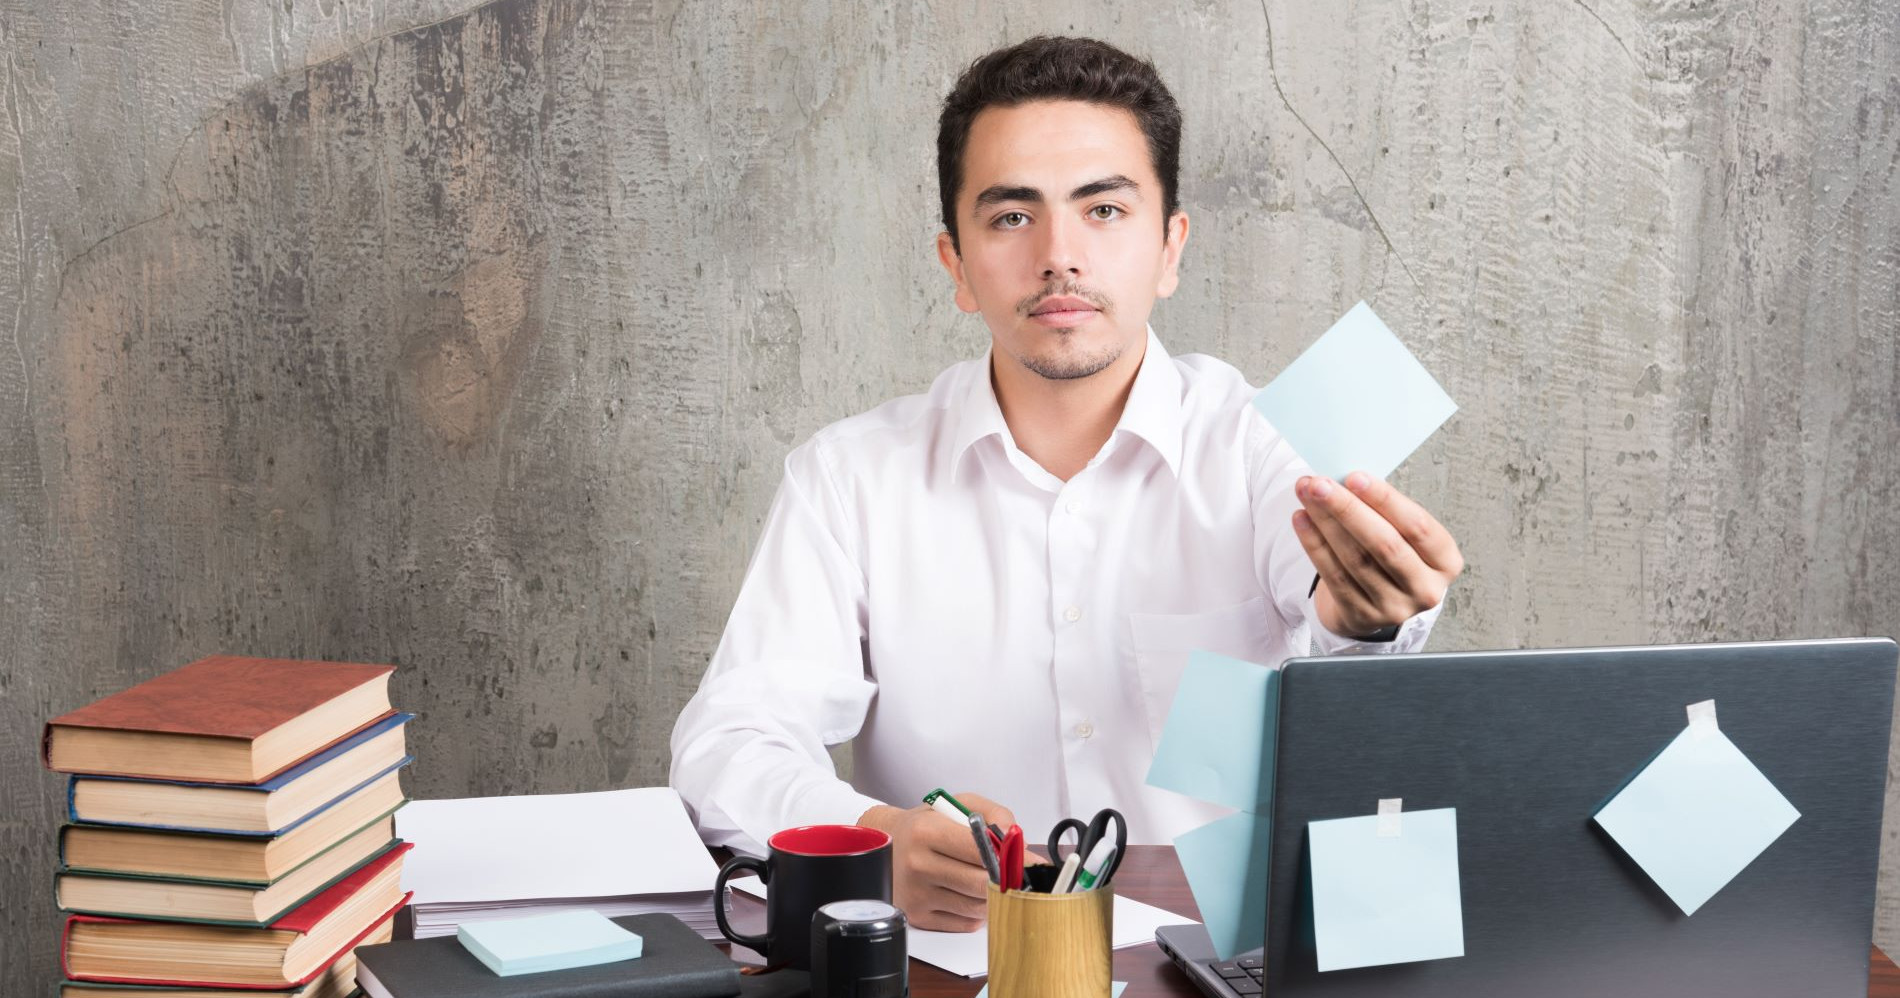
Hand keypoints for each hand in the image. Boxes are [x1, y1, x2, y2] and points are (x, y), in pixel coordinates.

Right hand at [858, 793, 1016, 931]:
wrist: (887, 844)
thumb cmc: (927, 824)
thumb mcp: (957, 805)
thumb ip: (994, 814)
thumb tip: (1018, 843)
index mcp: (926, 832)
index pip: (979, 850)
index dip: (1011, 858)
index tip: (1032, 864)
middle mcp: (918, 864)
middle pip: (980, 883)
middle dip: (1006, 881)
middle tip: (1021, 877)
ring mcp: (917, 895)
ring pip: (976, 907)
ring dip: (992, 897)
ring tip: (990, 880)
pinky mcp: (918, 917)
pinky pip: (964, 923)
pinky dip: (977, 912)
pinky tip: (971, 894)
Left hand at [1291, 472, 1463, 638]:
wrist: (1375, 601)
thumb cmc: (1392, 553)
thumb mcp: (1403, 533)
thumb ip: (1384, 510)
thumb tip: (1344, 479)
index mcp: (1445, 562)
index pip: (1417, 526)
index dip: (1385, 500)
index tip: (1354, 477)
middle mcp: (1425, 589)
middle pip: (1385, 545)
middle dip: (1348, 509)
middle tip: (1320, 484)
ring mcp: (1394, 608)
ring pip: (1355, 560)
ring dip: (1325, 522)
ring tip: (1306, 494)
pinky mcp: (1362, 616)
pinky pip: (1333, 576)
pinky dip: (1314, 544)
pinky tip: (1301, 519)